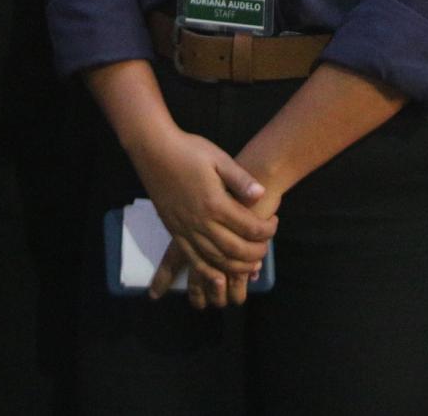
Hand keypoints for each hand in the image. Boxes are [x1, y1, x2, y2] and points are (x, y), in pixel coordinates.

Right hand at [130, 127, 276, 296]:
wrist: (153, 151)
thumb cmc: (188, 151)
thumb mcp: (219, 158)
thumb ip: (240, 179)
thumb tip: (262, 194)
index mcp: (215, 203)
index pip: (250, 227)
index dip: (267, 230)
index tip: (274, 223)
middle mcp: (201, 222)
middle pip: (235, 250)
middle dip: (256, 253)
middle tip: (266, 246)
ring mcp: (186, 230)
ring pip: (216, 260)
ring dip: (237, 267)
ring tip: (251, 264)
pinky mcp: (175, 233)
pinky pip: (194, 261)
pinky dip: (210, 273)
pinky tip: (220, 276)